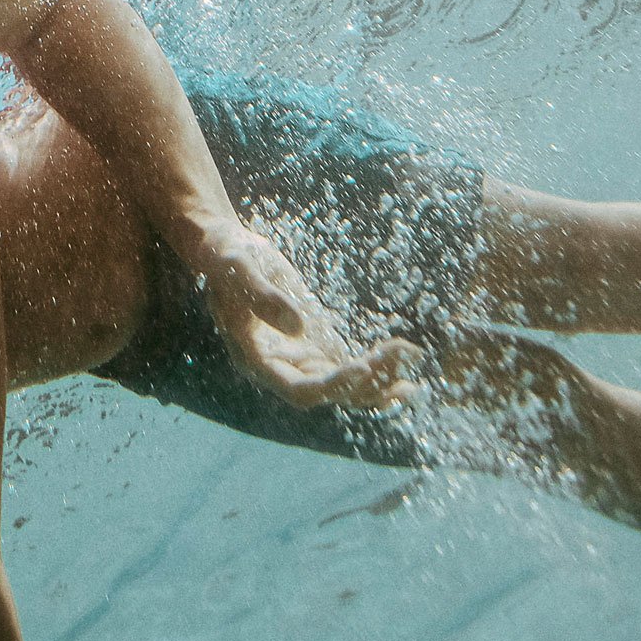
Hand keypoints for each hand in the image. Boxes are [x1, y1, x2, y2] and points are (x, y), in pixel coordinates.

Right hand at [184, 217, 411, 416]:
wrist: (228, 250)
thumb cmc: (227, 257)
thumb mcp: (238, 268)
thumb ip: (263, 297)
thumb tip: (298, 327)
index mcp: (256, 360)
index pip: (299, 389)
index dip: (332, 385)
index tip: (363, 367)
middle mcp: (281, 368)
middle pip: (329, 391)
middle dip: (367, 379)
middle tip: (402, 356)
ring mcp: (301, 359)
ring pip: (344, 383)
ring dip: (379, 377)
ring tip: (413, 360)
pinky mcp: (316, 345)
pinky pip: (349, 365)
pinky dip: (377, 366)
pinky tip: (405, 359)